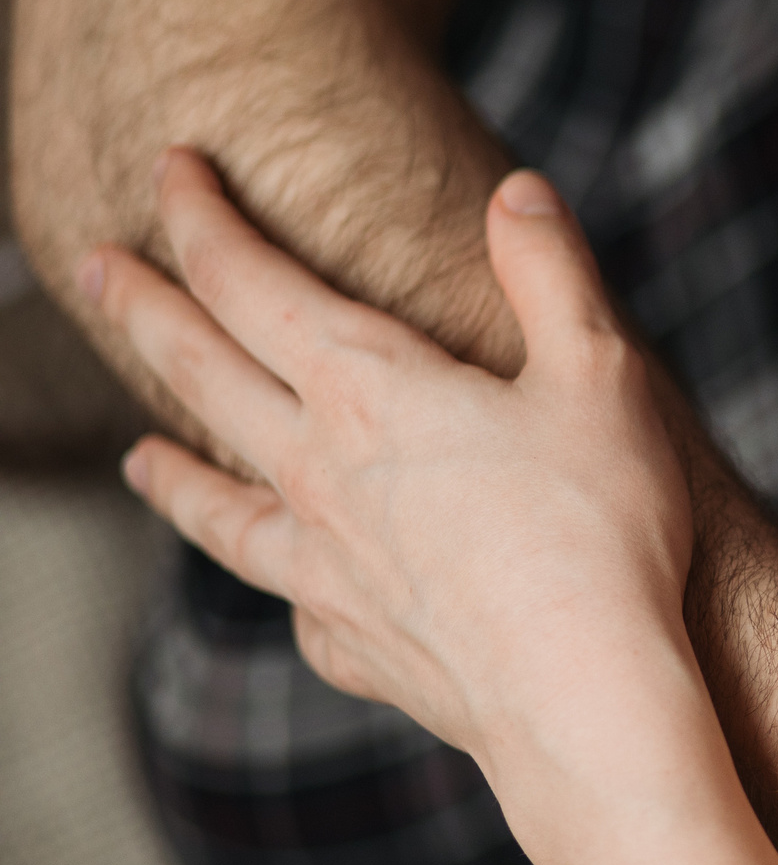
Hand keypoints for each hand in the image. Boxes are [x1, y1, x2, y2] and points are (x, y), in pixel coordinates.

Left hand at [84, 150, 693, 758]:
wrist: (578, 696)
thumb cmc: (597, 529)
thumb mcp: (598, 376)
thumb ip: (550, 276)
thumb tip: (517, 191)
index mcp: (368, 388)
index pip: (249, 282)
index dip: (200, 217)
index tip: (168, 168)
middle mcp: (318, 471)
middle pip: (200, 376)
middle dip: (142, 309)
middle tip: (92, 265)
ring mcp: (321, 565)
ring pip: (215, 502)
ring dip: (168, 469)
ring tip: (134, 456)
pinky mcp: (349, 643)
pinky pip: (294, 601)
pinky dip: (279, 581)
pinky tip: (289, 585)